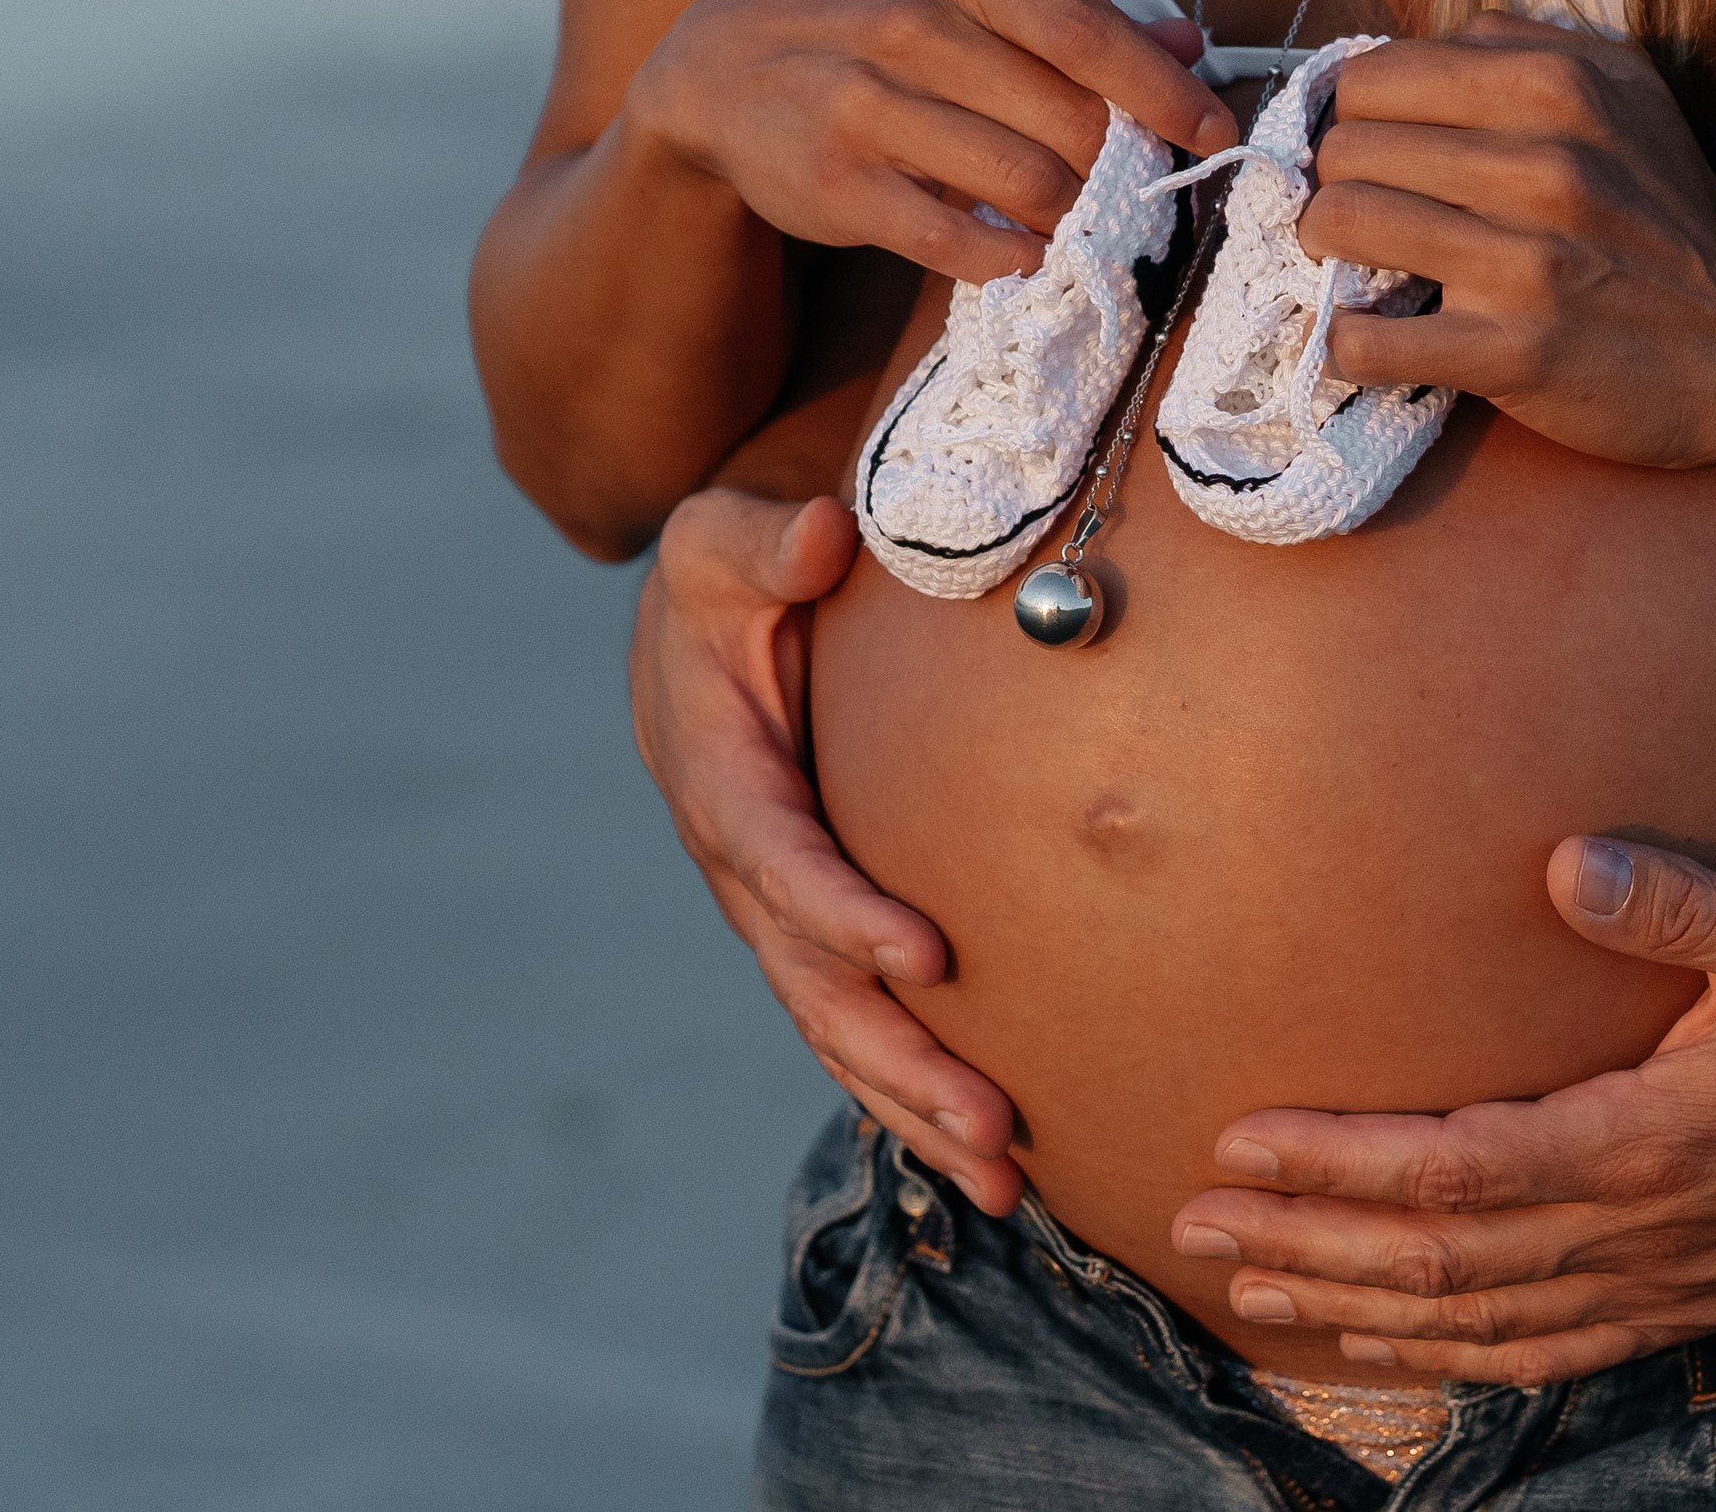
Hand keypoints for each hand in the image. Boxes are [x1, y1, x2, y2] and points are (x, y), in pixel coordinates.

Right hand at [628, 0, 1234, 282]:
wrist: (721, 67)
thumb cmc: (875, 33)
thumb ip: (1079, 26)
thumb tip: (1190, 44)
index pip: (1089, 35)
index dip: (1163, 93)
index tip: (1214, 134)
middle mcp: (918, 29)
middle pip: (1069, 122)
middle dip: (1119, 172)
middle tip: (1137, 199)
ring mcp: (870, 108)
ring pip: (1023, 183)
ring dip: (1072, 221)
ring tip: (1083, 230)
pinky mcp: (838, 185)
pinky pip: (952, 240)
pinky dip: (1007, 259)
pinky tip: (1025, 258)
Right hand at [632, 488, 1023, 1211]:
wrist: (708, 617)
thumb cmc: (732, 573)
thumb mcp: (722, 540)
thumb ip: (762, 541)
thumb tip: (818, 536)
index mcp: (719, 776)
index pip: (778, 859)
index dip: (841, 914)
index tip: (927, 960)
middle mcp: (741, 864)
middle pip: (814, 983)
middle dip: (899, 1059)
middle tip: (991, 1123)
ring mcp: (774, 910)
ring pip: (839, 1027)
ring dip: (915, 1105)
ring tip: (1007, 1178)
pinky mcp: (813, 927)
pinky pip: (858, 1022)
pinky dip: (911, 1090)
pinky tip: (987, 1156)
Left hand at [1168, 837, 1715, 1383]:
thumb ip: (1685, 902)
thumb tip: (1569, 861)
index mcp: (1653, 1140)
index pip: (1460, 1169)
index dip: (1342, 1164)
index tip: (1243, 1139)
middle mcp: (1641, 1230)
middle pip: (1439, 1259)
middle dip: (1307, 1239)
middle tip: (1194, 1218)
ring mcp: (1657, 1282)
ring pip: (1476, 1321)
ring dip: (1355, 1306)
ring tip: (1251, 1286)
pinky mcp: (1677, 1303)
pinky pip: (1542, 1355)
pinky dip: (1448, 1360)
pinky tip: (1383, 1346)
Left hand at [1301, 11, 1715, 470]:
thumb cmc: (1675, 216)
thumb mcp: (1627, 92)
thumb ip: (1522, 48)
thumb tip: (1414, 49)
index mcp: (1555, 87)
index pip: (1374, 78)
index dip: (1354, 118)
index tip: (1368, 154)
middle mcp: (1540, 164)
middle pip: (1345, 149)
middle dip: (1336, 184)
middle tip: (1359, 217)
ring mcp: (1524, 262)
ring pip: (1339, 225)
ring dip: (1327, 255)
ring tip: (1357, 267)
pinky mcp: (1511, 353)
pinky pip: (1366, 339)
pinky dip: (1348, 342)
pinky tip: (1374, 336)